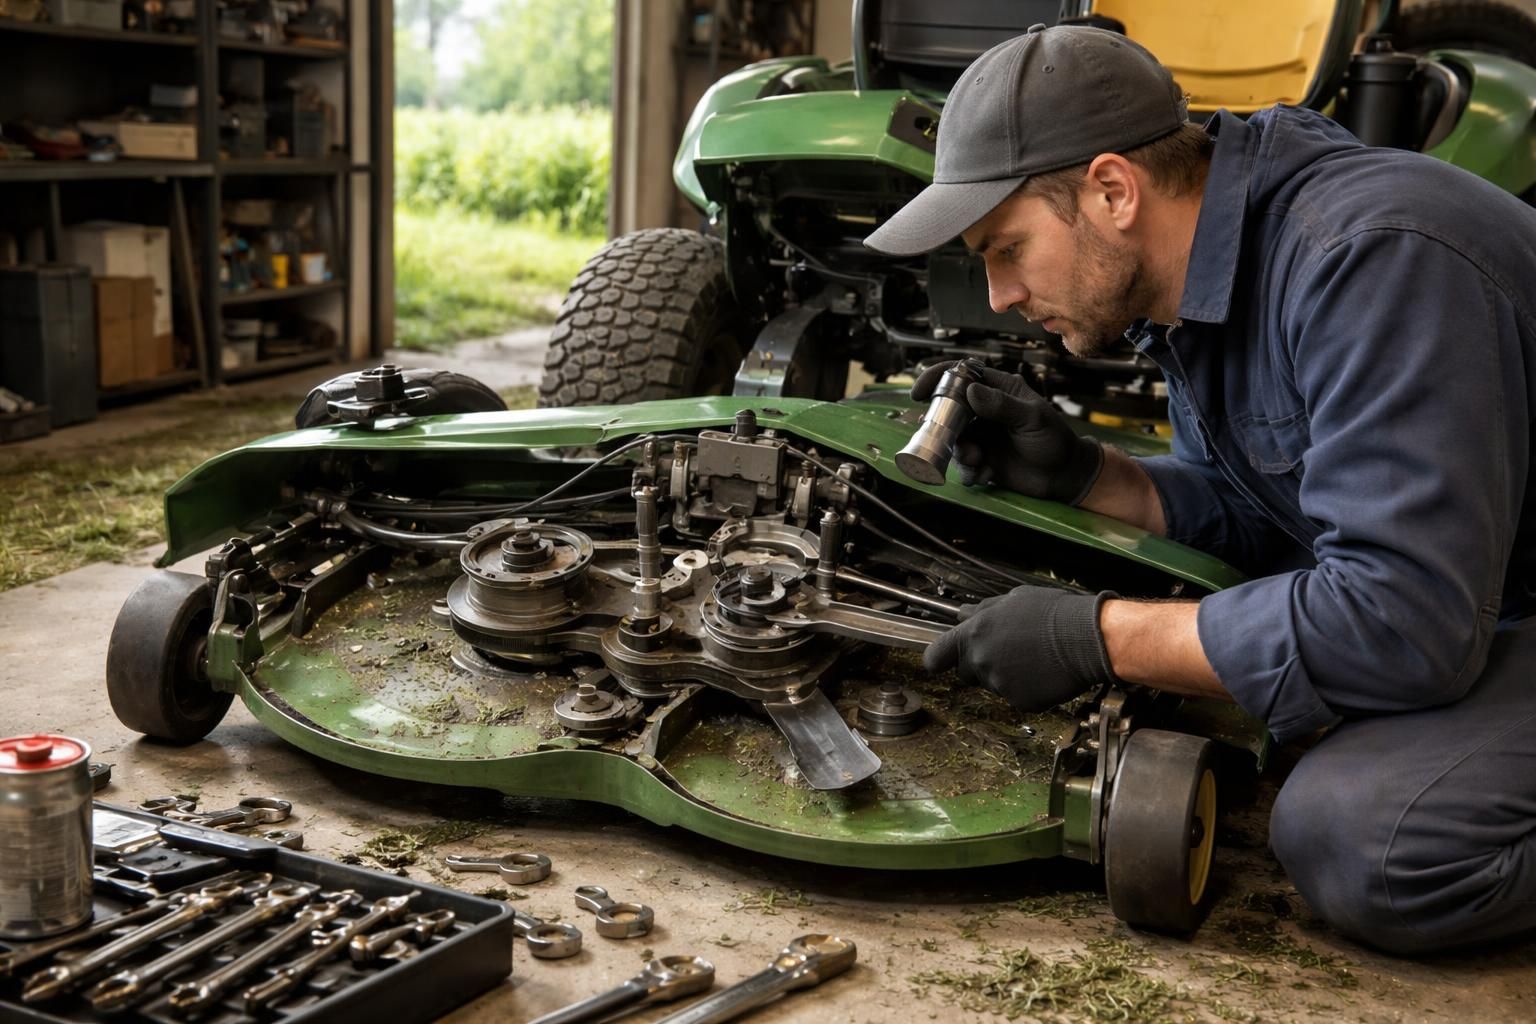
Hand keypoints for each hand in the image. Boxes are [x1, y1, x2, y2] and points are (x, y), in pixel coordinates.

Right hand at [911, 361, 1102, 503]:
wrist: (1063, 476)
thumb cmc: (1053, 440)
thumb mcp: (1032, 419)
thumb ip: (1003, 405)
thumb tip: (971, 391)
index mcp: (997, 390)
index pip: (962, 374)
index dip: (937, 378)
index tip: (919, 393)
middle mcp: (984, 410)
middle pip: (949, 410)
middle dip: (944, 426)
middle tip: (946, 439)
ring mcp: (981, 435)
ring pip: (953, 440)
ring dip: (960, 453)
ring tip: (978, 461)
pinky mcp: (980, 459)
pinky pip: (962, 464)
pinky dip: (969, 471)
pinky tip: (986, 475)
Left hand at [923, 585, 1118, 710]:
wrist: (1087, 638)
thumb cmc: (1053, 614)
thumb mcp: (1013, 599)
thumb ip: (983, 611)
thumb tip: (965, 614)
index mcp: (974, 635)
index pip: (935, 655)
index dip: (936, 658)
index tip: (937, 661)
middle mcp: (981, 662)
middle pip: (966, 671)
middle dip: (980, 663)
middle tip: (1007, 650)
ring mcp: (1000, 685)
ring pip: (993, 684)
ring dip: (1005, 674)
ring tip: (1032, 656)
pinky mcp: (1020, 702)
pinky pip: (1016, 697)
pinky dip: (1026, 688)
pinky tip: (1043, 671)